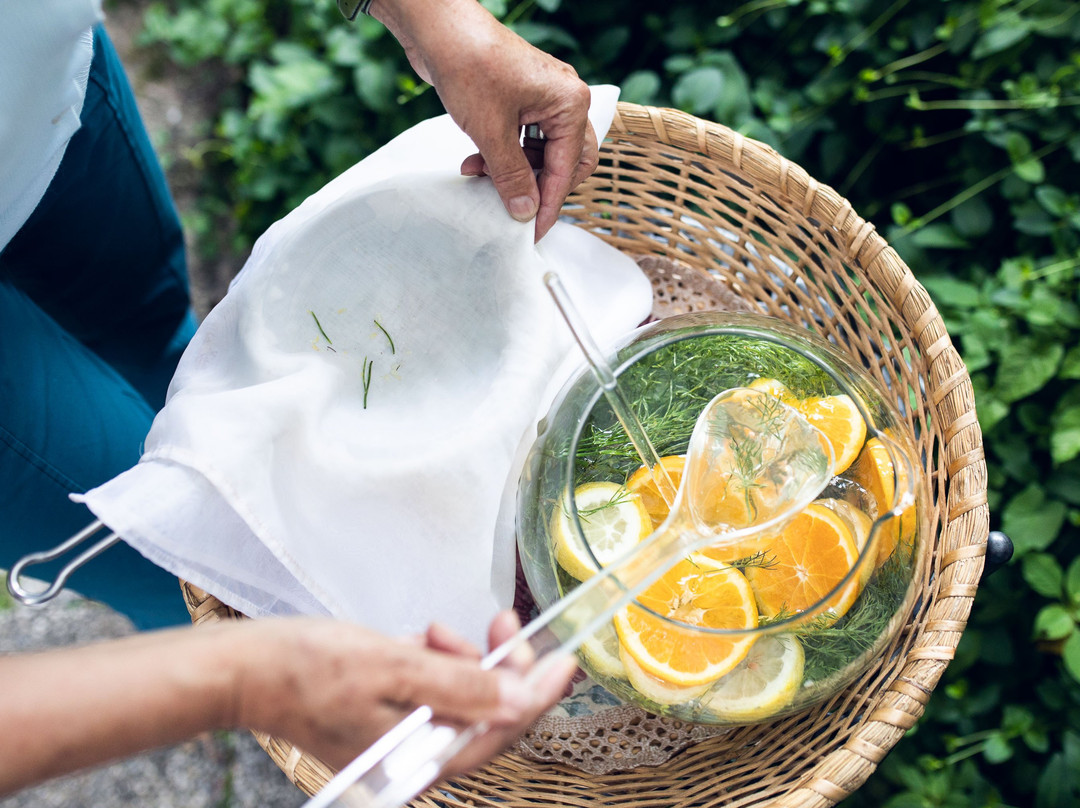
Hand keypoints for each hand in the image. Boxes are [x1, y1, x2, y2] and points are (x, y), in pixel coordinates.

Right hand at [236, 611, 576, 775]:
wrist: (243, 670)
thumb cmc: (308, 668)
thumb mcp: (393, 668)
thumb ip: (461, 687)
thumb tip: (522, 701)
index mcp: (422, 758)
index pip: (502, 731)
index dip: (539, 694)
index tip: (566, 659)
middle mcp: (417, 757)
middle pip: (486, 715)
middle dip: (499, 666)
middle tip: (501, 620)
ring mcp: (401, 739)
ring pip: (461, 698)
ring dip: (463, 660)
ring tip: (437, 629)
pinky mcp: (387, 719)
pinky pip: (432, 691)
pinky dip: (436, 662)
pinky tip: (422, 637)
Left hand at [371, 0, 597, 240]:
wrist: (439, 28)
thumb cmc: (470, 64)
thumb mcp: (491, 132)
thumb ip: (511, 176)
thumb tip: (525, 210)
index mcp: (570, 104)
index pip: (567, 169)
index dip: (549, 204)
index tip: (532, 231)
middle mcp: (564, 99)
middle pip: (565, 161)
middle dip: (537, 186)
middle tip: (515, 209)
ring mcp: (543, 97)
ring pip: (540, 151)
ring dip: (514, 171)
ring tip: (480, 177)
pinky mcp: (521, 97)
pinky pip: (522, 138)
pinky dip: (503, 154)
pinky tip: (476, 162)